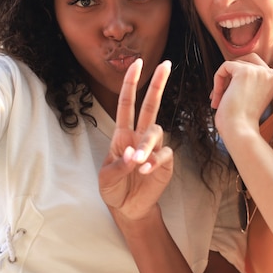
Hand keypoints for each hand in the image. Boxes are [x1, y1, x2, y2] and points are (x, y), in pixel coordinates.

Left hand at [99, 58, 173, 221]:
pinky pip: (164, 154)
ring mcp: (155, 148)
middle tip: (166, 64)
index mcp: (122, 134)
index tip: (137, 63)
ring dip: (146, 144)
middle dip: (157, 84)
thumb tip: (135, 154)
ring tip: (138, 162)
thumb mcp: (106, 177)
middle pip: (150, 105)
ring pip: (156, 131)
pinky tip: (145, 171)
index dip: (131, 83)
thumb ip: (119, 164)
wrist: (128, 208)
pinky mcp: (166, 162)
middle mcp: (140, 136)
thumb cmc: (114, 188)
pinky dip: (154, 161)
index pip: (127, 103)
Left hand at [210, 53, 272, 135]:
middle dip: (231, 73)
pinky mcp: (245, 71)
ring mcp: (259, 71)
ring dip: (222, 82)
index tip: (230, 94)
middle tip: (222, 91)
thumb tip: (231, 69)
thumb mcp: (251, 97)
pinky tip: (217, 97)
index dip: (238, 78)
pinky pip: (225, 67)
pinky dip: (217, 81)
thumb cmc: (242, 120)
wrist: (240, 129)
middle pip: (245, 60)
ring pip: (233, 65)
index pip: (254, 66)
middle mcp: (270, 74)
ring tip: (218, 99)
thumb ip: (248, 82)